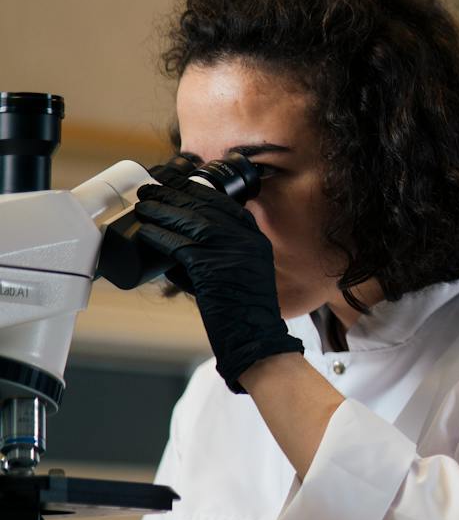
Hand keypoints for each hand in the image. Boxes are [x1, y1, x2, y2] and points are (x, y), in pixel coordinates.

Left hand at [133, 181, 303, 392]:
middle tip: (150, 189)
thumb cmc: (242, 310)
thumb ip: (216, 255)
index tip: (175, 183)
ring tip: (142, 206)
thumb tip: (176, 244)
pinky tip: (145, 232)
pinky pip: (181, 246)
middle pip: (205, 207)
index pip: (223, 203)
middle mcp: (246, 239)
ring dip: (162, 211)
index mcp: (254, 237)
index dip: (196, 190)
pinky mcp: (214, 268)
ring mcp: (232, 252)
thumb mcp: (239, 271)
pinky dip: (160, 237)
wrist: (255, 336)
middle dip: (174, 194)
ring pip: (191, 221)